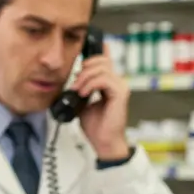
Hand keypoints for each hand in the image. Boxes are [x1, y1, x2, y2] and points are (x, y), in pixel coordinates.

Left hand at [72, 45, 130, 160]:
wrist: (103, 141)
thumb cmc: (96, 126)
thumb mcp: (83, 101)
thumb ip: (82, 87)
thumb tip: (73, 77)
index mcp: (109, 82)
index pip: (105, 58)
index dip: (94, 52)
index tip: (79, 54)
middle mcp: (117, 82)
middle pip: (101, 60)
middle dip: (84, 68)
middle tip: (75, 82)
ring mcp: (120, 86)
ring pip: (101, 68)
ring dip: (85, 77)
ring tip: (78, 89)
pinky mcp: (120, 93)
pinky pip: (103, 79)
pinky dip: (90, 84)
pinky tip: (84, 93)